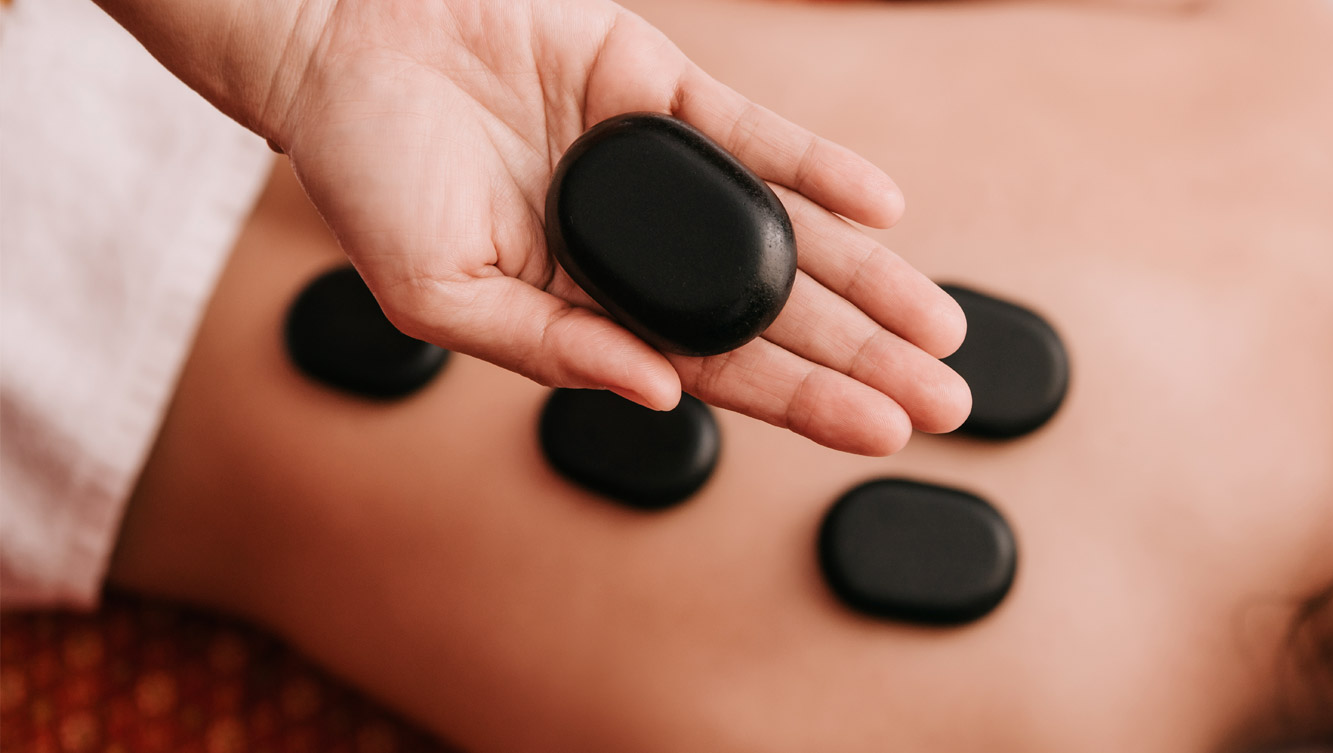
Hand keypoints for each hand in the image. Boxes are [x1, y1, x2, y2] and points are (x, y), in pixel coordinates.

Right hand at [100, 0, 969, 454]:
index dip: (800, 404)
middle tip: (946, 401)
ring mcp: (653, 168)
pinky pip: (751, 135)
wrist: (336, 40)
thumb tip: (658, 393)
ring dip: (864, 277)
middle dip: (859, 359)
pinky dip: (813, 168)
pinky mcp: (658, 89)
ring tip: (939, 324)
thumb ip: (547, 348)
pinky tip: (878, 207)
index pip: (715, 370)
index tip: (880, 432)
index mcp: (583, 306)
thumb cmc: (367, 172)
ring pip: (781, 233)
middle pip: (770, 315)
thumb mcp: (438, 294)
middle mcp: (633, 246)